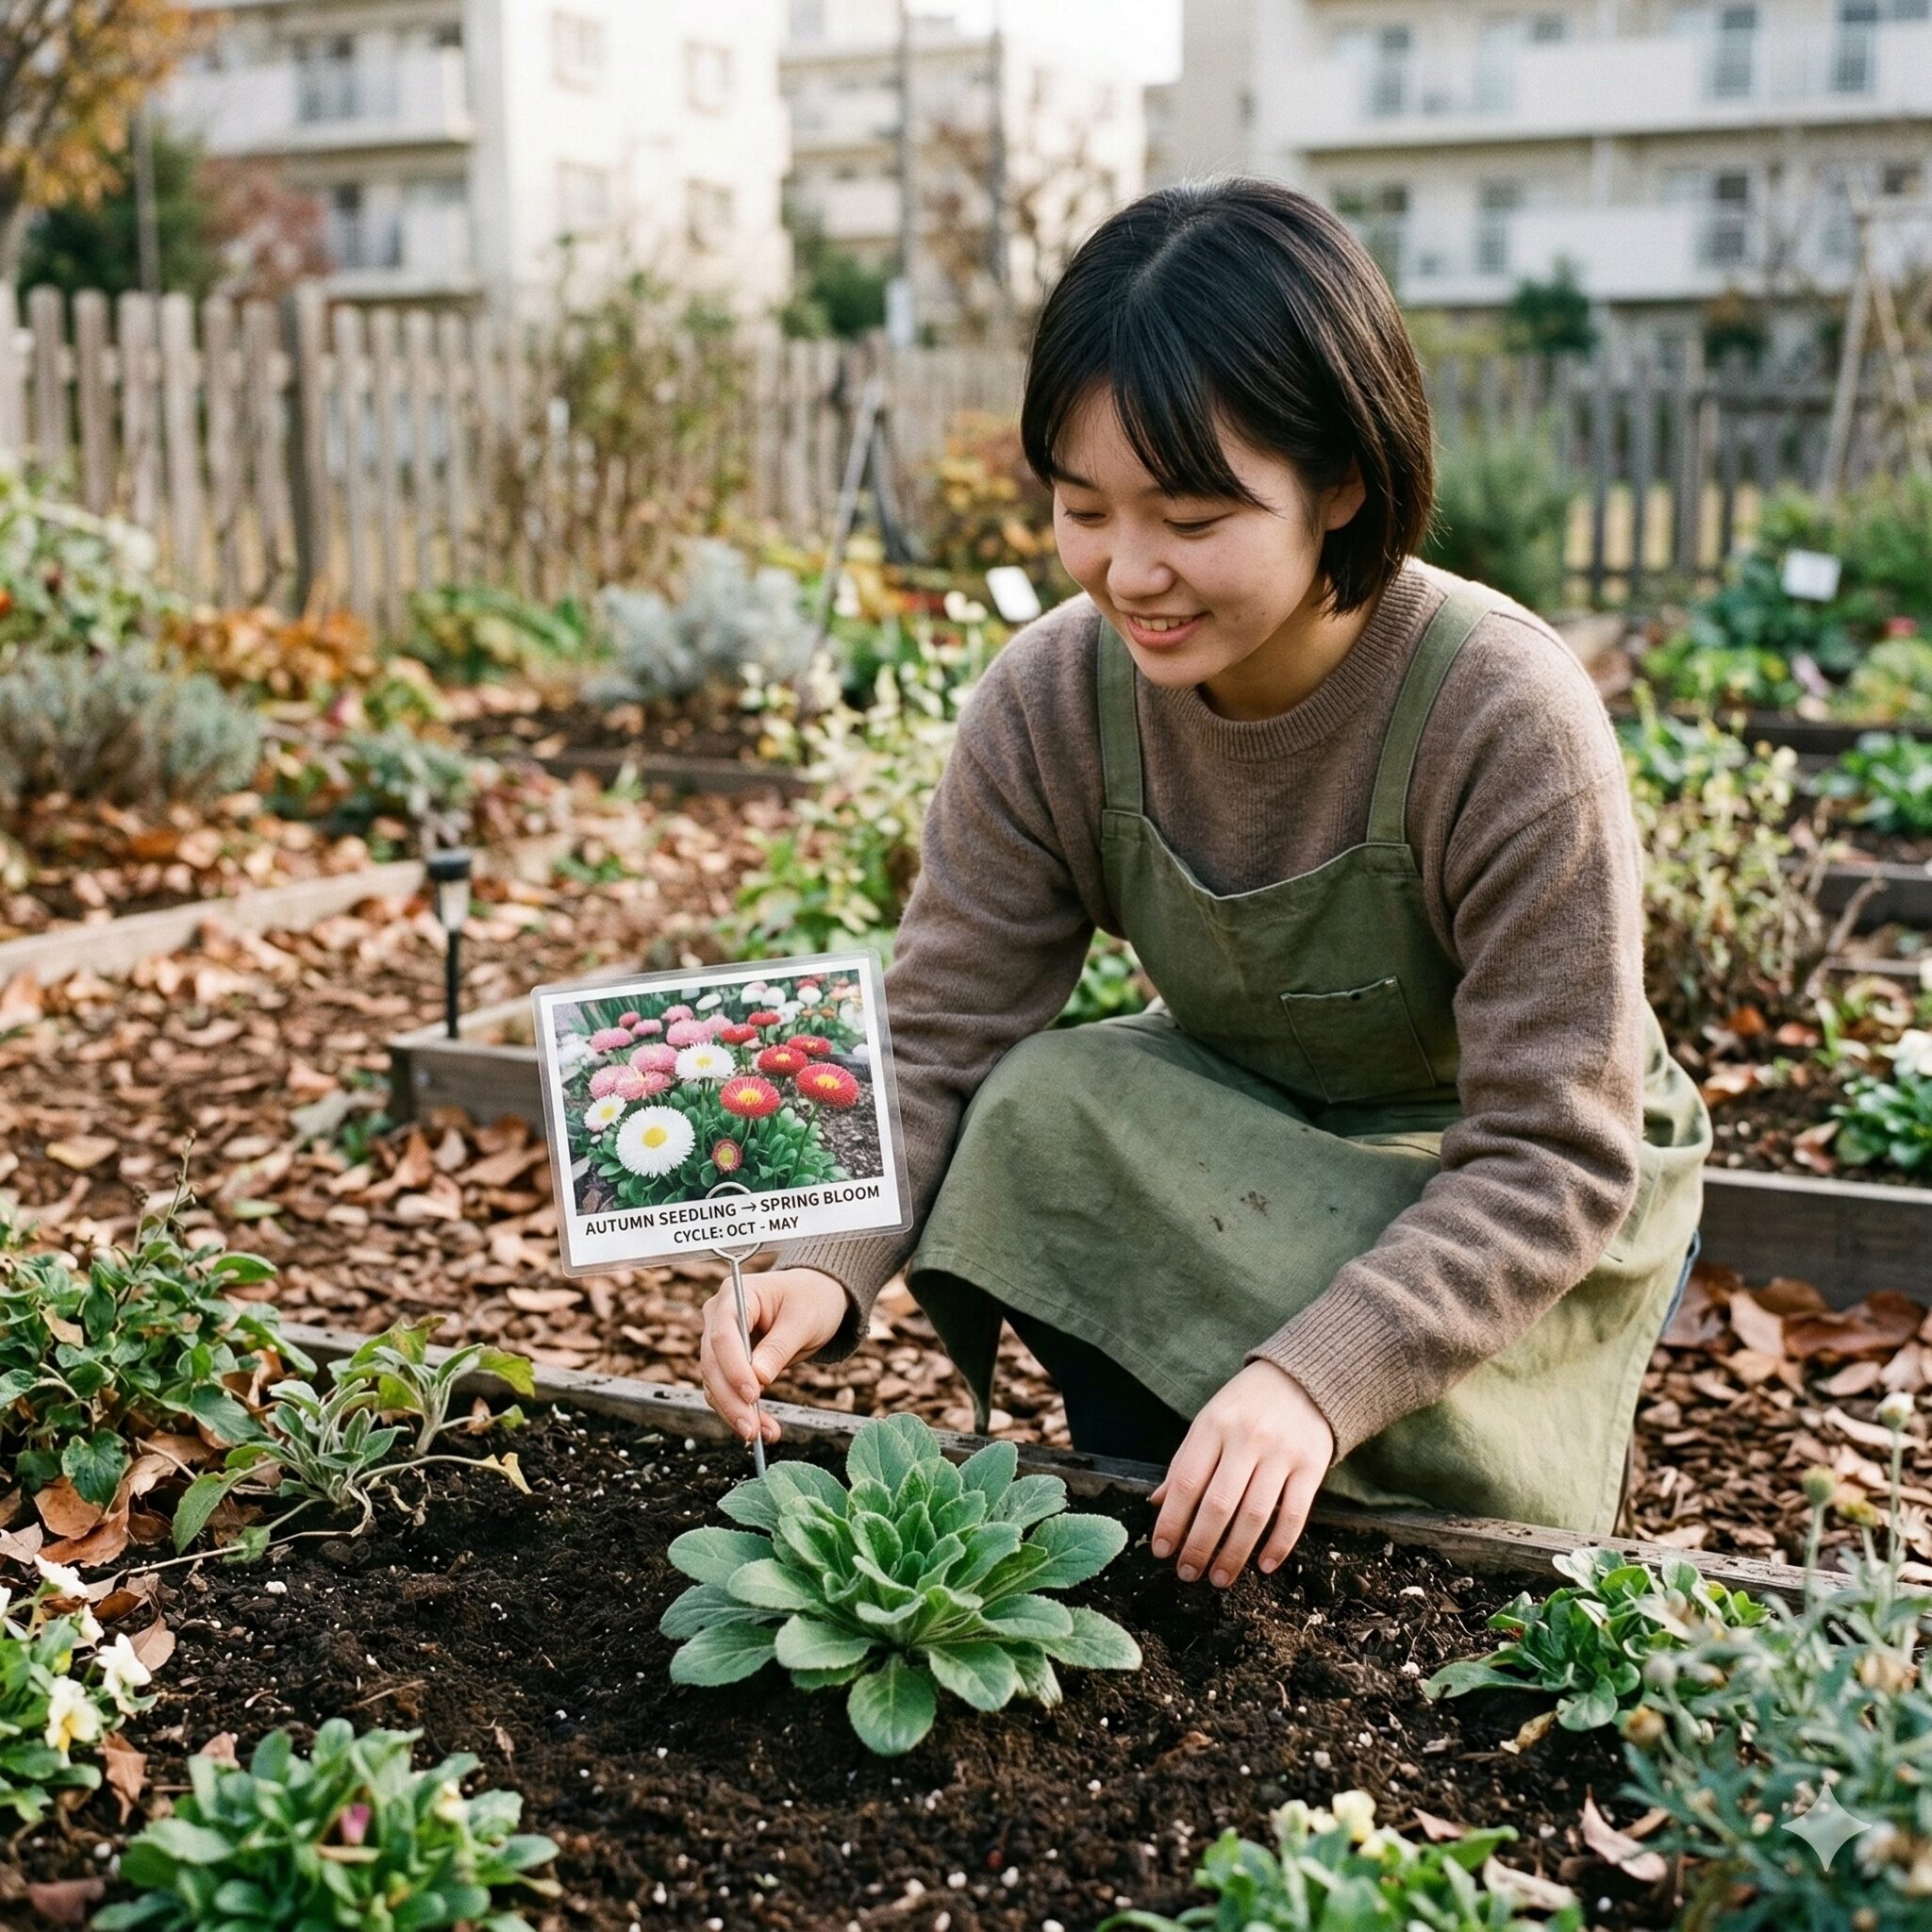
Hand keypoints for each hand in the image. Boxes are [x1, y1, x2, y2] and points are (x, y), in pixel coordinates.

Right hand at [699, 1267, 848, 1444]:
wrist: (816, 1297)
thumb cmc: (812, 1299)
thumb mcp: (804, 1320)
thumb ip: (779, 1347)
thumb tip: (758, 1378)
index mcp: (735, 1295)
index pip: (723, 1335)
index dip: (734, 1367)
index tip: (753, 1394)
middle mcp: (718, 1316)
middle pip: (713, 1363)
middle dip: (731, 1399)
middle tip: (752, 1429)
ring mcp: (719, 1339)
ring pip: (714, 1383)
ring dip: (734, 1412)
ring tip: (762, 1435)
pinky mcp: (727, 1361)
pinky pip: (726, 1390)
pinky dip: (741, 1412)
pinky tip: (763, 1429)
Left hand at [1148, 1360, 1333, 1588]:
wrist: (1304, 1377)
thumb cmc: (1246, 1405)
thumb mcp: (1209, 1421)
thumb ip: (1185, 1462)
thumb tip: (1158, 1504)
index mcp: (1213, 1426)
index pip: (1186, 1482)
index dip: (1171, 1521)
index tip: (1161, 1551)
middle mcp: (1246, 1439)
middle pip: (1218, 1504)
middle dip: (1199, 1546)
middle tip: (1188, 1574)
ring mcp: (1281, 1453)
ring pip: (1255, 1514)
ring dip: (1234, 1553)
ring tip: (1219, 1578)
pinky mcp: (1312, 1466)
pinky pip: (1294, 1513)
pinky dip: (1279, 1544)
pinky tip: (1264, 1565)